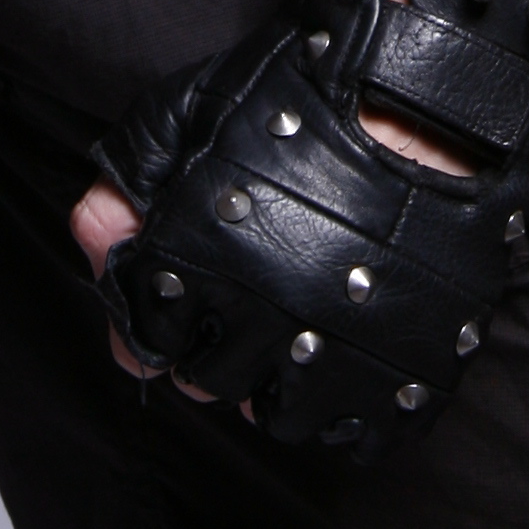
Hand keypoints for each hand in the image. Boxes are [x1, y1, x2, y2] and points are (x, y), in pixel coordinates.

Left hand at [69, 0, 473, 396]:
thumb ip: (133, 178)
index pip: (150, 341)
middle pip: (213, 382)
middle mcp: (265, 320)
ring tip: (301, 320)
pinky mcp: (408, 375)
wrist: (433, 93)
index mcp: (205, 261)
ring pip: (282, 416)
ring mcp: (341, 356)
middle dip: (219, 346)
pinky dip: (349, 408)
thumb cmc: (307, 93)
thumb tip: (95, 236)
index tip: (190, 289)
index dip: (164, 315)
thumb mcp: (195, 110)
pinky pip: (359, 435)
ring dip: (282, 380)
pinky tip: (351, 352)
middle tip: (249, 298)